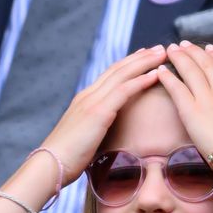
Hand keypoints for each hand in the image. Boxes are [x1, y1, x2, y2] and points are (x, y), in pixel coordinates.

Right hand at [41, 45, 166, 184]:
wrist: (50, 164)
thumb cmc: (65, 159)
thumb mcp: (83, 137)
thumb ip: (94, 129)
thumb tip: (105, 134)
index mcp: (84, 100)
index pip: (109, 75)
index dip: (128, 64)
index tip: (144, 56)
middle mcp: (88, 95)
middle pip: (118, 69)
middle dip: (140, 57)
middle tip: (159, 48)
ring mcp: (92, 101)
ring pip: (122, 74)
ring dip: (145, 62)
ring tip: (162, 54)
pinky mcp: (98, 112)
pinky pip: (124, 91)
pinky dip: (141, 81)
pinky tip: (155, 74)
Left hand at [158, 41, 212, 171]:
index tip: (209, 48)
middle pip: (207, 65)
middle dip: (194, 52)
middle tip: (184, 44)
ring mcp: (207, 99)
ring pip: (191, 70)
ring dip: (180, 58)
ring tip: (171, 49)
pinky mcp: (191, 109)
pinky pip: (176, 88)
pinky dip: (167, 77)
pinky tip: (161, 69)